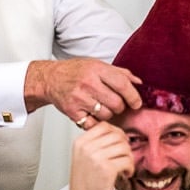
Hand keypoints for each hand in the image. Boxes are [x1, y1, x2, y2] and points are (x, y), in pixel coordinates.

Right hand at [25, 58, 141, 128]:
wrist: (51, 79)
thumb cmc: (75, 72)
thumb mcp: (98, 65)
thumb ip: (120, 73)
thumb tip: (139, 82)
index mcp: (97, 70)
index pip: (122, 84)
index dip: (133, 96)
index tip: (136, 103)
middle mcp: (88, 83)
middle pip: (117, 103)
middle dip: (120, 107)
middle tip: (115, 104)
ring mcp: (79, 98)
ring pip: (107, 115)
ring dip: (108, 114)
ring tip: (101, 107)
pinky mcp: (72, 111)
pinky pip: (93, 124)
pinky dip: (95, 122)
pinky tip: (92, 114)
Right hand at [64, 122, 133, 189]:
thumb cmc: (85, 185)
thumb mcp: (84, 158)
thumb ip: (96, 144)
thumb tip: (117, 133)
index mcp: (80, 142)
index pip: (104, 126)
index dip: (116, 133)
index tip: (120, 142)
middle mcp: (87, 147)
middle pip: (116, 135)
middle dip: (125, 146)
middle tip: (124, 157)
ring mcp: (96, 157)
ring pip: (124, 147)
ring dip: (128, 158)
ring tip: (124, 167)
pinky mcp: (107, 168)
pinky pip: (127, 160)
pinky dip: (130, 168)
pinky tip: (125, 174)